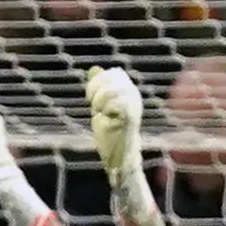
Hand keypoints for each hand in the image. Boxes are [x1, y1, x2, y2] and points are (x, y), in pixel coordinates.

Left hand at [84, 65, 144, 179]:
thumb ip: (98, 87)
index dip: (98, 81)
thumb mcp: (100, 106)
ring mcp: (135, 105)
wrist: (117, 157)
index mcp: (128, 91)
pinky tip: (105, 117)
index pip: (114, 72)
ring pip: (114, 89)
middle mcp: (135, 95)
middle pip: (115, 76)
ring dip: (100, 100)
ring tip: (99, 112)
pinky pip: (119, 102)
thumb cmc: (110, 133)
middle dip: (97, 87)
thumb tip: (94, 69)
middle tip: (93, 105)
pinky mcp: (132, 116)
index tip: (90, 98)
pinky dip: (107, 108)